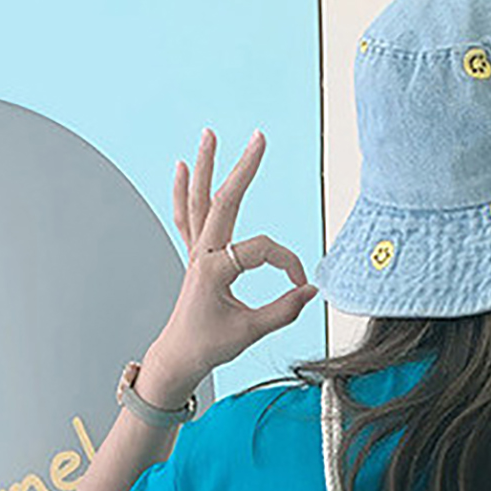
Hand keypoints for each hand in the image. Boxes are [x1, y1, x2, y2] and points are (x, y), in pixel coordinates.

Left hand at [142, 127, 318, 396]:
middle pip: (226, 202)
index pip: (262, 250)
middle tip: (258, 138)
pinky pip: (186, 217)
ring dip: (205, 166)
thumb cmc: (210, 345)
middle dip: (243, 168)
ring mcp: (196, 252)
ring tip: (209, 134)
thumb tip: (311, 291)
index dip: (287, 263)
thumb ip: (284, 310)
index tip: (300, 285)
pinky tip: (181, 167)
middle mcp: (203, 254)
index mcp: (216, 270)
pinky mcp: (194, 257)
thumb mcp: (250, 331)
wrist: (179, 355)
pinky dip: (183, 192)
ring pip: (200, 202)